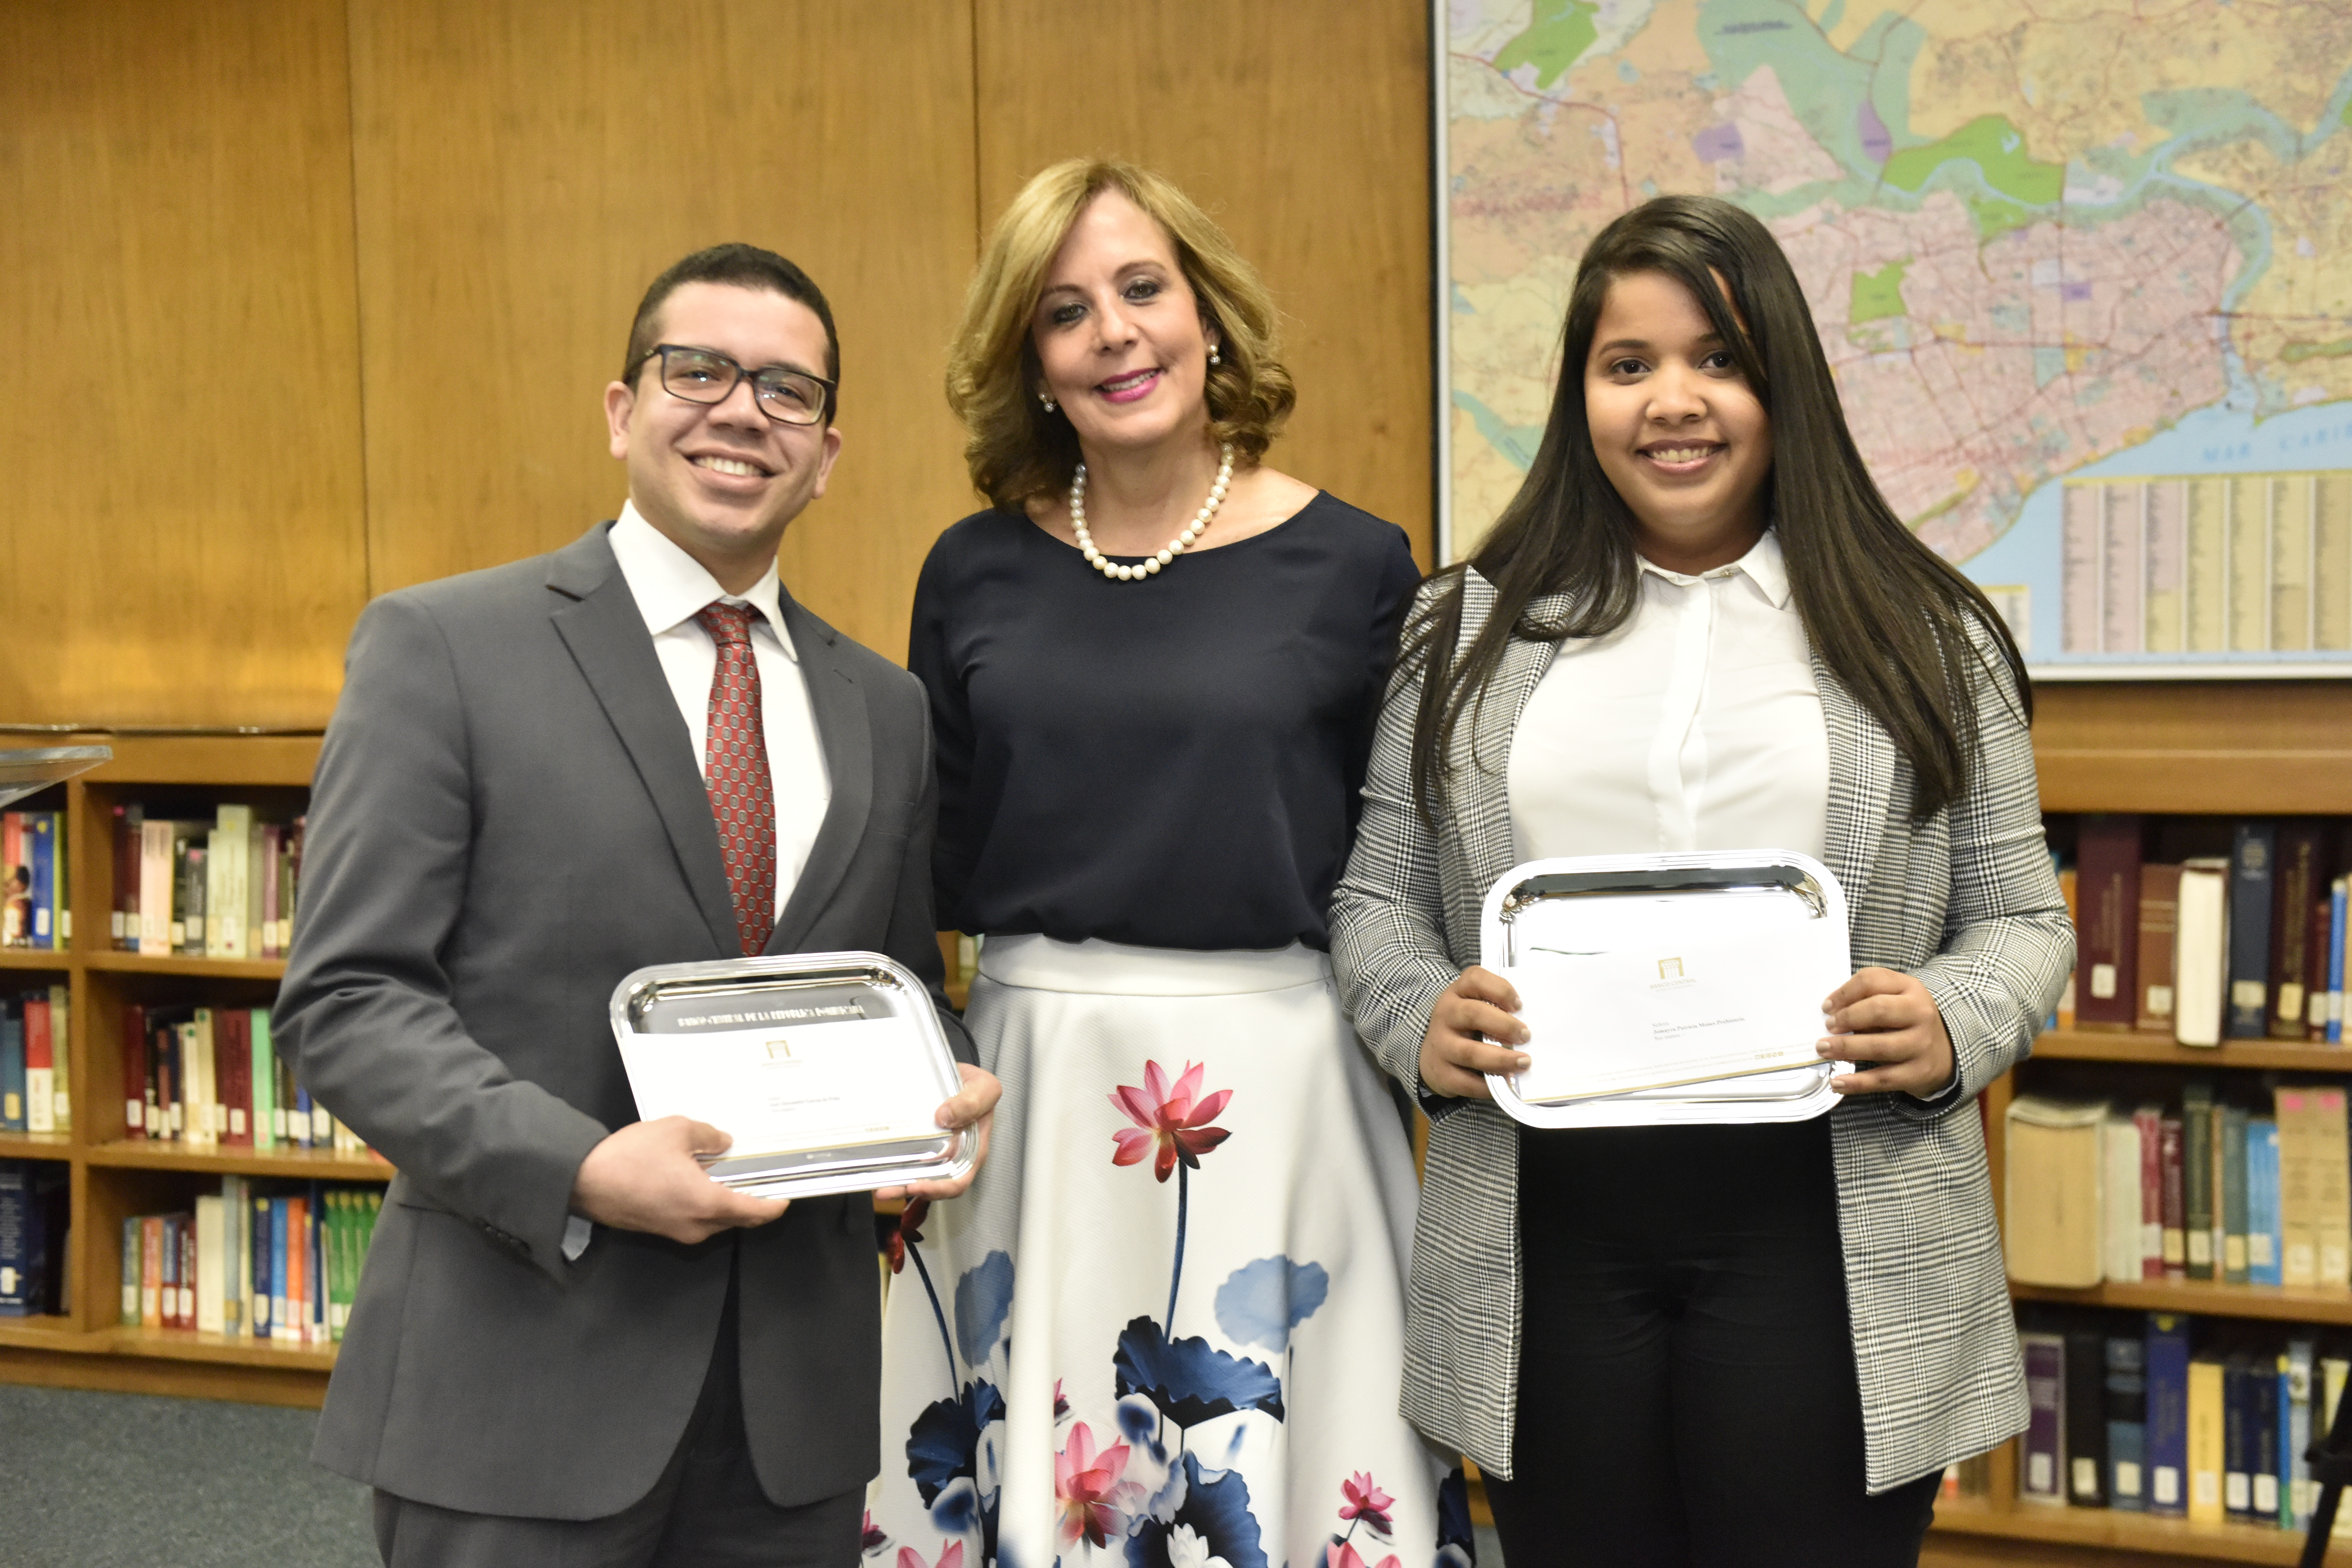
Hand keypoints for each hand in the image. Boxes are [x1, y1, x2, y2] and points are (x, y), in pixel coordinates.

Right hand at [569, 1116, 788, 1243]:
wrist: (583, 1181)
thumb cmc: (631, 1156)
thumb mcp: (676, 1130)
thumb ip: (708, 1136)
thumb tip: (724, 1142)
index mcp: (707, 1204)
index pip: (755, 1212)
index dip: (774, 1204)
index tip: (787, 1194)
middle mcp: (697, 1225)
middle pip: (737, 1217)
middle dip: (752, 1200)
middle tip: (760, 1175)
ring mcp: (677, 1231)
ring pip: (715, 1219)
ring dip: (726, 1200)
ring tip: (730, 1172)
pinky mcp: (660, 1229)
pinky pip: (694, 1219)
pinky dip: (704, 1203)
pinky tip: (700, 1179)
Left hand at [874, 1063, 1000, 1202]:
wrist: (958, 1076)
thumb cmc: (976, 1087)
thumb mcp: (984, 1088)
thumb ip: (971, 1102)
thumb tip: (944, 1117)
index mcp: (972, 1151)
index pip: (958, 1180)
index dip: (938, 1188)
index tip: (917, 1186)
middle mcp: (953, 1156)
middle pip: (932, 1184)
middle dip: (908, 1190)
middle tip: (885, 1190)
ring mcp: (935, 1151)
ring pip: (916, 1175)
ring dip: (896, 1184)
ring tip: (877, 1187)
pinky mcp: (920, 1144)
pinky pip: (906, 1160)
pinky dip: (892, 1167)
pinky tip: (877, 1167)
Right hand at [1418, 966, 1532, 1100]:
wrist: (1431, 1053)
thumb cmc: (1465, 1026)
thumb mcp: (1473, 1005)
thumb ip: (1497, 1007)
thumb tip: (1531, 1023)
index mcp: (1457, 993)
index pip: (1475, 979)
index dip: (1500, 990)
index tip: (1519, 1005)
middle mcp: (1446, 1015)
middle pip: (1473, 1014)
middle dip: (1504, 1025)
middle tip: (1526, 1036)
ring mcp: (1440, 1045)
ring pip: (1470, 1052)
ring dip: (1501, 1059)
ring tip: (1523, 1062)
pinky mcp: (1440, 1072)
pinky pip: (1466, 1082)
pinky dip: (1489, 1085)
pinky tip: (1505, 1082)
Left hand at [1820, 967, 1955, 1097]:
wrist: (1945, 1052)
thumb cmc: (1906, 1020)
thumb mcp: (1895, 998)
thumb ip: (1867, 998)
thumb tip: (1831, 1012)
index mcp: (1910, 988)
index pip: (1872, 981)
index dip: (1844, 993)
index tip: (1826, 1007)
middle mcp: (1920, 1013)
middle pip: (1878, 1010)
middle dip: (1847, 1018)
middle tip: (1828, 1027)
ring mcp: (1921, 1044)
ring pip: (1879, 1046)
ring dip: (1846, 1048)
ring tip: (1823, 1049)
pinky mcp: (1918, 1073)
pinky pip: (1883, 1079)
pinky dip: (1857, 1083)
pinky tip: (1837, 1082)